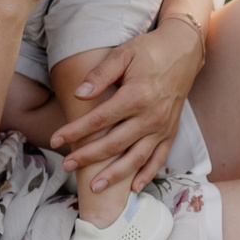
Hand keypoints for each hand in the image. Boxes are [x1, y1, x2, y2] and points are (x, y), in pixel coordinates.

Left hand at [51, 13, 206, 194]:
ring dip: (115, 175)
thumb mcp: (123, 54)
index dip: (76, 131)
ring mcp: (162, 127)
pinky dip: (147, 174)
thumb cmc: (149, 50)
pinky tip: (133, 188)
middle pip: (114, 144)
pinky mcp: (170, 132)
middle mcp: (151, 116)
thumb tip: (79, 94)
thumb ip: (101, 74)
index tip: (56, 139)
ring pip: (136, 158)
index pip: (99, 119)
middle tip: (65, 165)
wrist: (184, 51)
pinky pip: (159, 158)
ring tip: (94, 187)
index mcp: (136, 96)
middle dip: (87, 157)